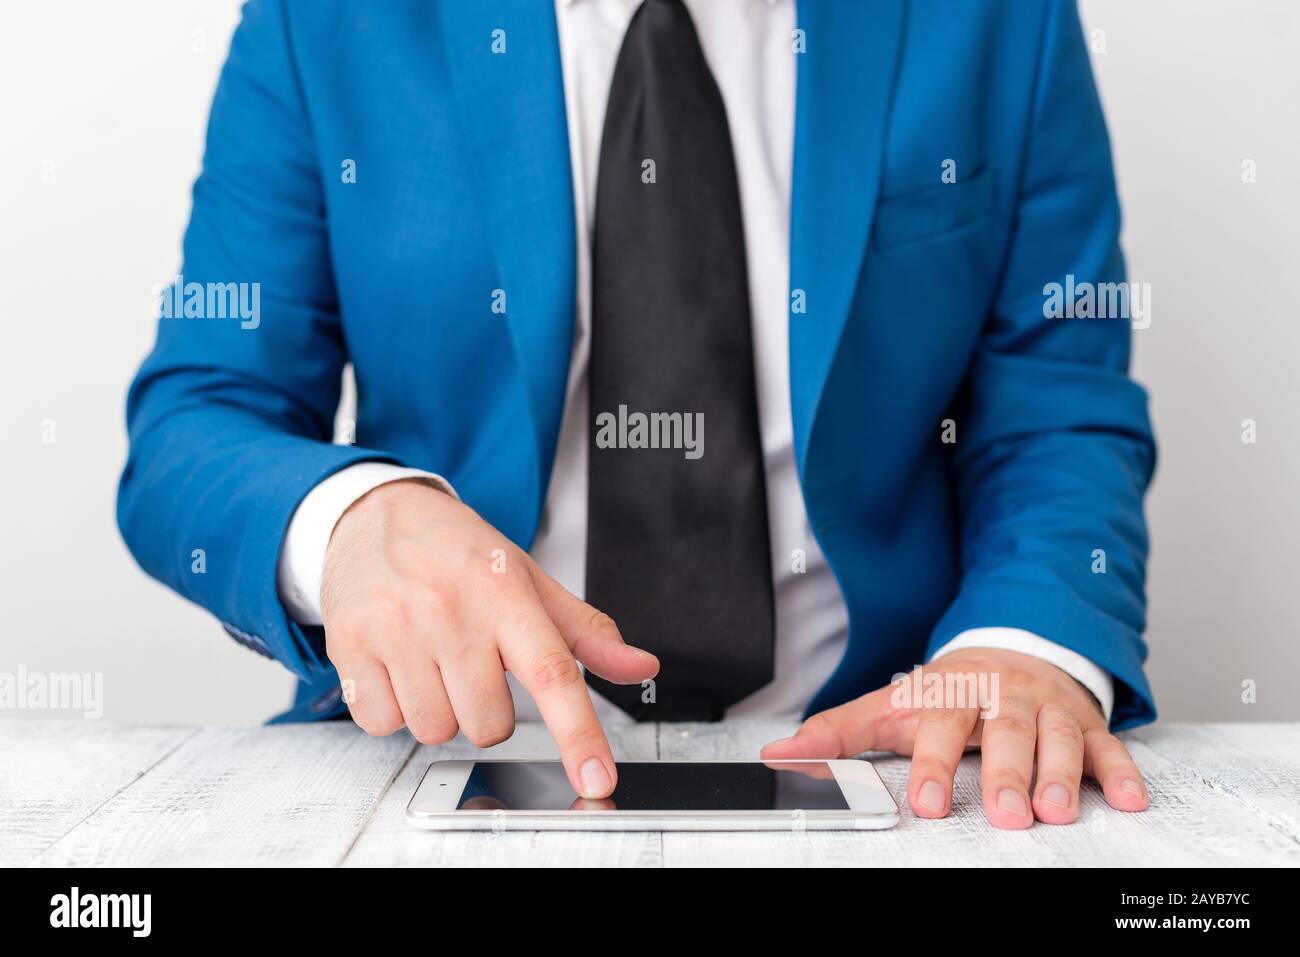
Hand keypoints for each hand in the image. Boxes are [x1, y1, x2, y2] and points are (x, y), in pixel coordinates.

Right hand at [320, 479, 658, 798]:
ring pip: (435, 730)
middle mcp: (451, 612)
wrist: (377, 513)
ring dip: (439, 710)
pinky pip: (381, 724)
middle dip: (486, 709)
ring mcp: (396, 630)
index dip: (579, 734)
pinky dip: (392, 710)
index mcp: (506, 594)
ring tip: (432, 661)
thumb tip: (640, 666)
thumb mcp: (529, 580)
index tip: (598, 776)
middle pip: (488, 724)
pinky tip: (397, 667)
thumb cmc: (459, 553)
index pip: (553, 674)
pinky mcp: (349, 646)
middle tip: (473, 665)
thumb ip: (586, 631)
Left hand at [761, 648, 1148, 827]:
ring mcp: (1047, 707)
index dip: (935, 763)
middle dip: (1008, 773)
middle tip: (1007, 814)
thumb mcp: (889, 704)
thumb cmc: (945, 689)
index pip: (940, 725)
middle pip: (1006, 732)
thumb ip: (837, 731)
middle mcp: (1002, 696)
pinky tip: (1129, 798)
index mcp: (950, 691)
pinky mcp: (1086, 721)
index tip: (931, 803)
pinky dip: (1121, 770)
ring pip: (1060, 737)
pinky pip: (1108, 745)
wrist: (1010, 647)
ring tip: (1059, 810)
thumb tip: (778, 754)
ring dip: (1063, 773)